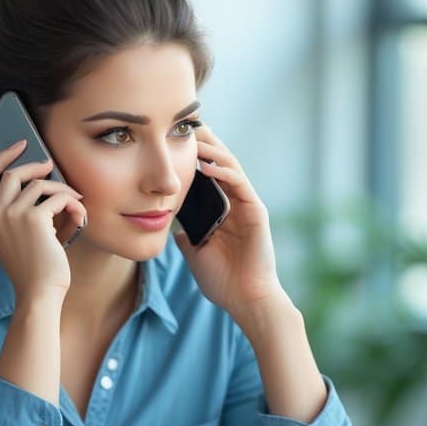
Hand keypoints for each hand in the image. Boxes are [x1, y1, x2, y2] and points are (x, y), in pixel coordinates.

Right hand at [0, 139, 87, 302]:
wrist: (39, 294)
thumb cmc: (35, 270)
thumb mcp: (18, 239)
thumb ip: (21, 212)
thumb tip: (45, 179)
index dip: (0, 158)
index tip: (19, 146)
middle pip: (11, 173)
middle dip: (34, 166)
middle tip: (52, 166)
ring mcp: (11, 215)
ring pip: (39, 184)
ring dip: (62, 190)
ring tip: (75, 201)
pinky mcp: (33, 219)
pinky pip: (57, 197)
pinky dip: (72, 203)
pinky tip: (80, 216)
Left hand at [173, 125, 284, 319]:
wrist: (244, 301)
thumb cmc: (222, 281)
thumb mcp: (195, 254)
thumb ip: (187, 237)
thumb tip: (171, 227)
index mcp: (223, 210)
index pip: (208, 174)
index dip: (194, 156)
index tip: (174, 140)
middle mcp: (236, 203)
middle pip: (220, 163)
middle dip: (204, 143)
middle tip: (185, 124)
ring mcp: (247, 206)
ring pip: (230, 167)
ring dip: (212, 151)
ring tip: (194, 135)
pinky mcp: (255, 212)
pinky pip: (239, 184)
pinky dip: (223, 172)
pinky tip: (206, 165)